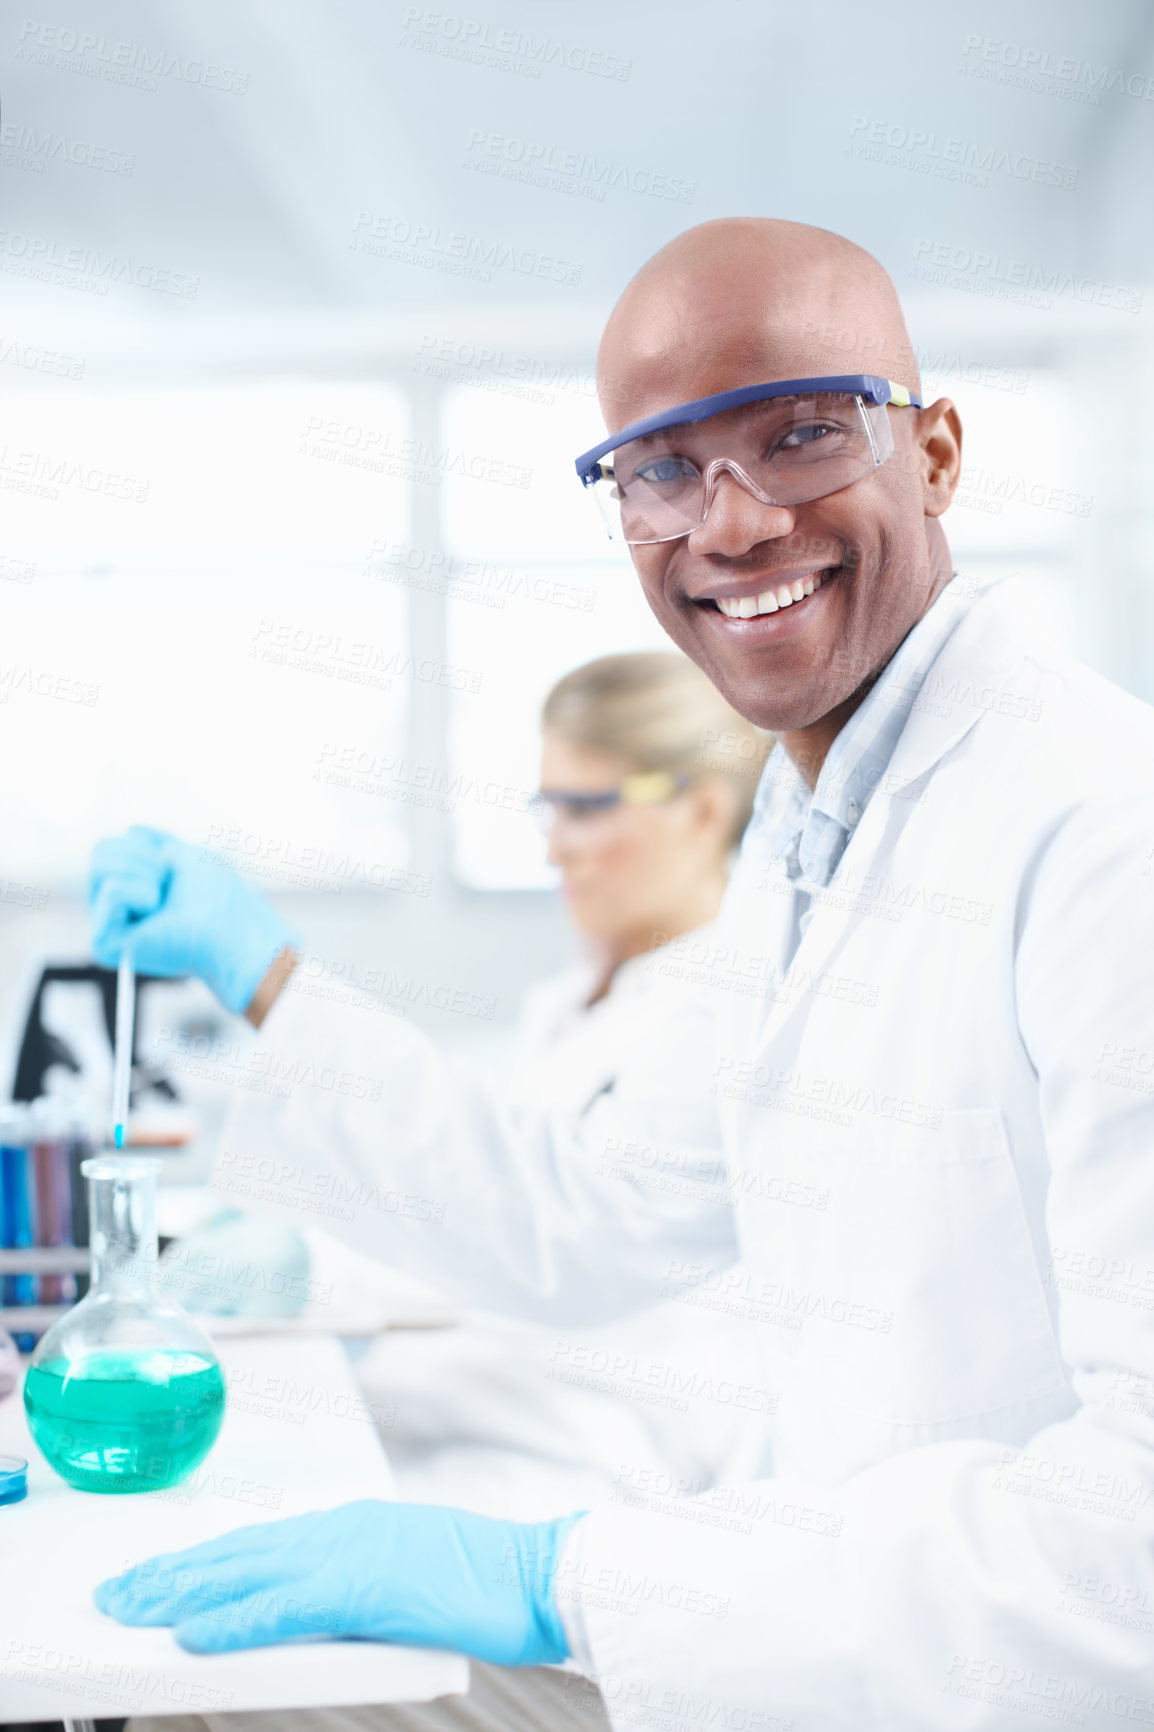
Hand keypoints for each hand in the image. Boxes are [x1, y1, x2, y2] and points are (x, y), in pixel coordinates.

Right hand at [89, 826, 299, 1015]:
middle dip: (141, 855)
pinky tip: (157, 914)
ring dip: (145, 872)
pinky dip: (144, 894)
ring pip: (100, 866)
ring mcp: (108, 926)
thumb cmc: (218, 897)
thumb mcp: (184, 856)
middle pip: (100, 851)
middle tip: (166, 880)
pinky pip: (112, 891)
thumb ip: (157, 843)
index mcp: (131, 885)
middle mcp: (115, 907)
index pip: (112, 844)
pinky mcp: (106, 945)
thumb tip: (134, 831)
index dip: (145, 845)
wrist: (231, 932)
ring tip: (163, 899)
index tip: (171, 866)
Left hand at [94, 1500, 582, 1662]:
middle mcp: (341, 1528)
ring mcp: (350, 1552)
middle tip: (119, 1591)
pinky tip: (194, 1632)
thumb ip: (350, 1591)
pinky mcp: (361, 1585)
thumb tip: (306, 1614)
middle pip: (237, 1551)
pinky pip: (281, 1606)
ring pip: (244, 1572)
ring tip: (133, 1608)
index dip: (201, 1562)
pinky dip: (232, 1619)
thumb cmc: (484, 1583)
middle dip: (172, 1573)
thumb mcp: (402, 1582)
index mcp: (351, 1526)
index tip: (157, 1577)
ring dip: (182, 1592)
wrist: (537, 1573)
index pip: (257, 1544)